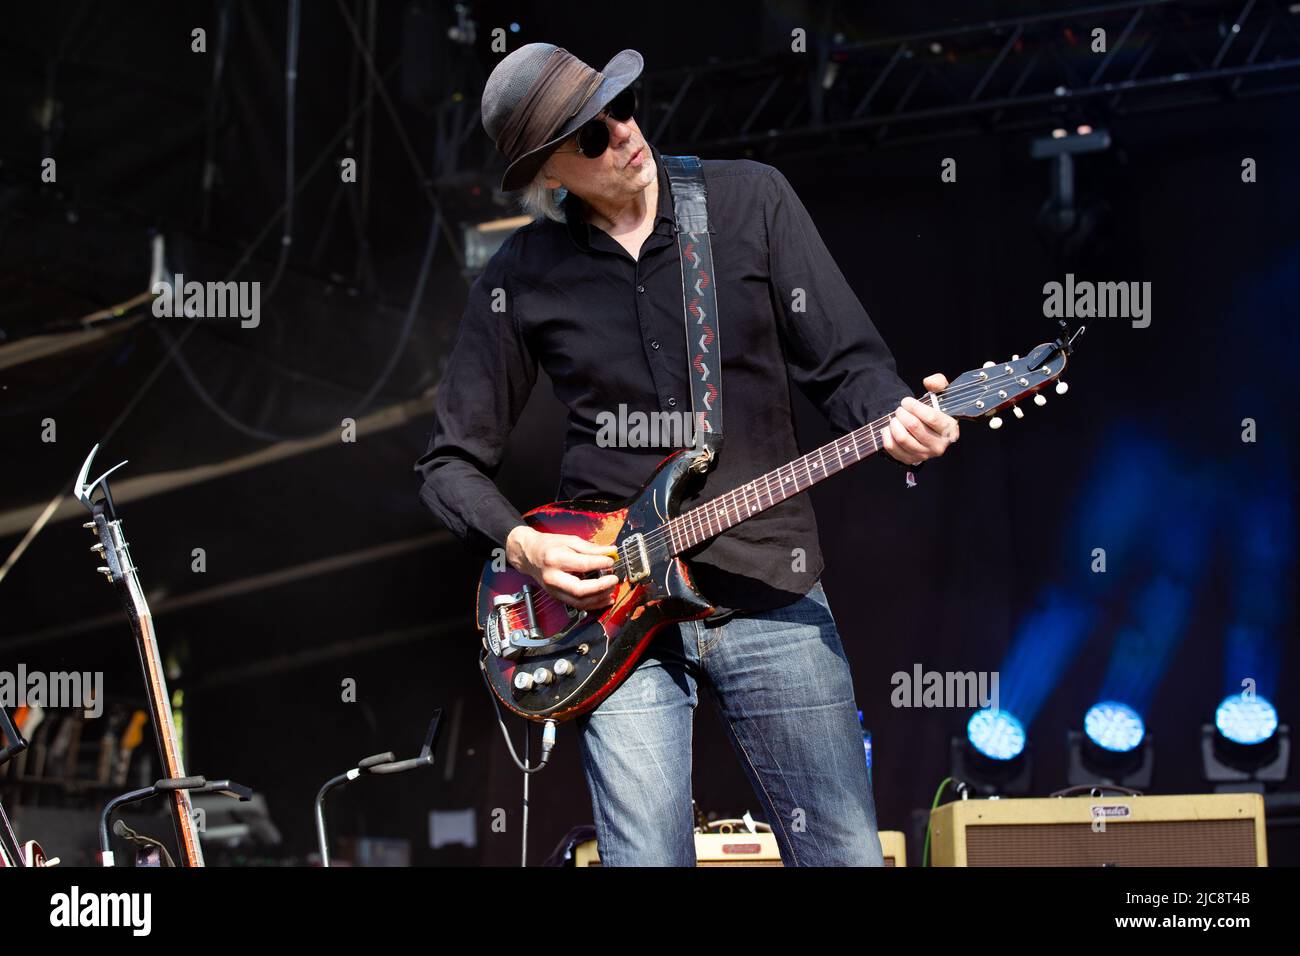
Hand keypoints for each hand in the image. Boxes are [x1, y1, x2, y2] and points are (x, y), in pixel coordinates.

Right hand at [505, 525, 619, 610]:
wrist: (528, 555)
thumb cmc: (547, 546)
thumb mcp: (569, 540)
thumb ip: (591, 548)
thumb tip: (610, 551)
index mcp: (555, 559)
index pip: (583, 564)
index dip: (601, 564)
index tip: (611, 561)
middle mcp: (553, 577)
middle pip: (580, 589)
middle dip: (601, 586)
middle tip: (614, 579)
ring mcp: (554, 590)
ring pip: (579, 602)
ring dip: (599, 598)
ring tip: (611, 589)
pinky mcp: (557, 597)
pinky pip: (577, 605)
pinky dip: (594, 604)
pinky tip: (605, 598)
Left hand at [882, 373, 960, 465]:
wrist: (929, 431)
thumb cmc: (935, 411)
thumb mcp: (941, 395)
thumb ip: (938, 383)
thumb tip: (928, 382)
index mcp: (950, 429)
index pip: (931, 417)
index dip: (915, 407)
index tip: (906, 401)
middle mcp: (939, 445)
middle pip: (914, 427)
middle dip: (902, 414)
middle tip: (899, 409)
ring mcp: (925, 455)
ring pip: (903, 438)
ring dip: (894, 424)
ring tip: (895, 418)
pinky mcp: (910, 460)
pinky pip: (892, 448)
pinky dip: (887, 436)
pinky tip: (889, 428)